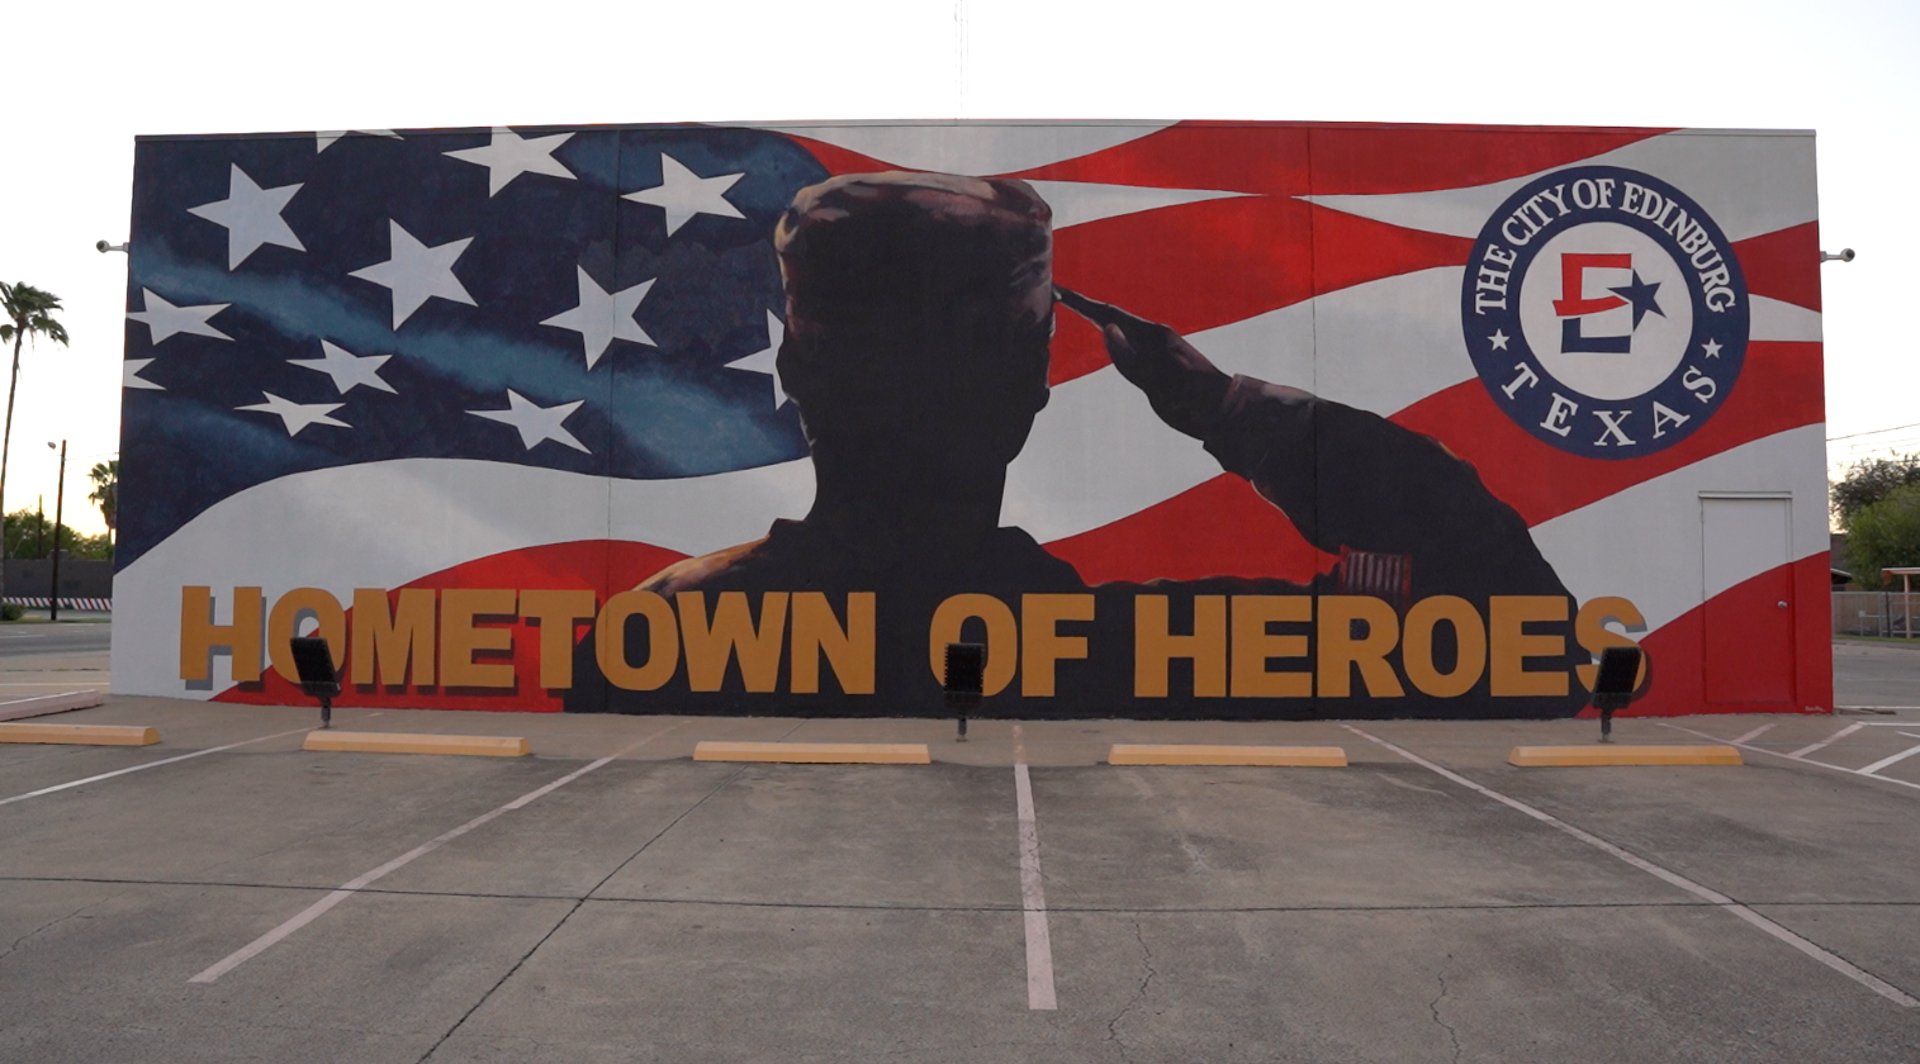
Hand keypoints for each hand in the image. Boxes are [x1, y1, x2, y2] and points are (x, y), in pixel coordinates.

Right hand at [1055, 286, 1230, 439]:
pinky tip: (1107, 337)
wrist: (1225, 411)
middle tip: (1060, 296)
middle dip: (1086, 307)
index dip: (1081, 304)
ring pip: (1120, 330)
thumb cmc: (1193, 399)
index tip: (1058, 291)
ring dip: (1097, 319)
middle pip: (1113, 317)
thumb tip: (1106, 328)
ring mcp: (1156, 349)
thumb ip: (1130, 357)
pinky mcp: (1158, 362)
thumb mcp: (1158, 381)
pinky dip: (1110, 336)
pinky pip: (1127, 344)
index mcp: (1153, 336)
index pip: (1109, 314)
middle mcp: (1153, 337)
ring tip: (1076, 309)